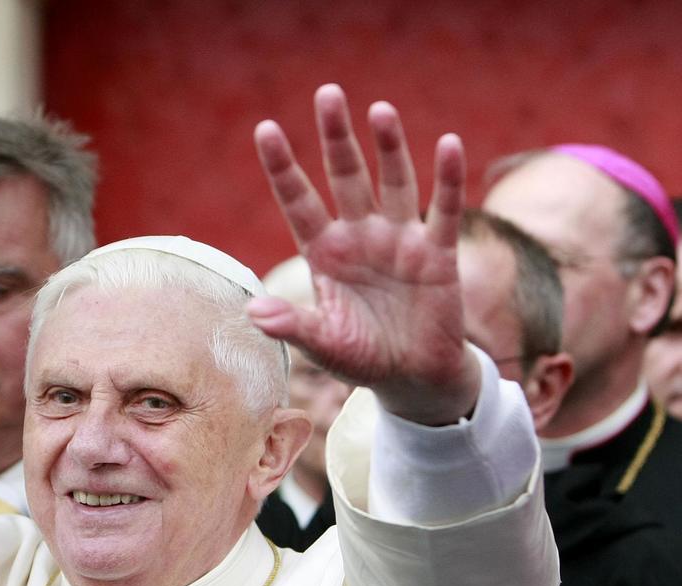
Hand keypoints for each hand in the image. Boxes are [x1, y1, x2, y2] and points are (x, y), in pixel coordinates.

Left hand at [251, 85, 478, 425]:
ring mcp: (398, 240)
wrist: (412, 377)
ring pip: (392, 183)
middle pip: (344, 177)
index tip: (266, 129)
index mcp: (324, 253)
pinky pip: (442, 210)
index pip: (298, 202)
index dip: (284, 167)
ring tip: (378, 110)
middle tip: (327, 93)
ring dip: (387, 147)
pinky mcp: (437, 253)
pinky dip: (446, 179)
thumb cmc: (361, 357)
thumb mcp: (323, 345)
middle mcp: (359, 236)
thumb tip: (252, 312)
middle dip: (335, 138)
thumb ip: (292, 326)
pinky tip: (448, 145)